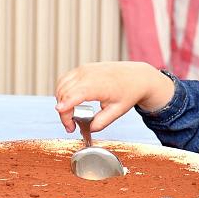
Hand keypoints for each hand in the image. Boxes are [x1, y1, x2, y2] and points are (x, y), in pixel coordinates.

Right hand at [54, 61, 174, 132]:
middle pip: (64, 93)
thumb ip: (102, 122)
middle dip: (63, 112)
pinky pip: (65, 79)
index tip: (64, 119)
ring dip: (61, 101)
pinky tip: (70, 102)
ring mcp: (83, 69)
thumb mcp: (117, 111)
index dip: (65, 108)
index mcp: (97, 85)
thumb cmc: (129, 92)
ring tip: (71, 115)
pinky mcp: (82, 68)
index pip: (74, 96)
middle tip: (71, 126)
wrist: (137, 77)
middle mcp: (87, 74)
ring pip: (61, 85)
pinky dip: (63, 91)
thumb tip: (88, 129)